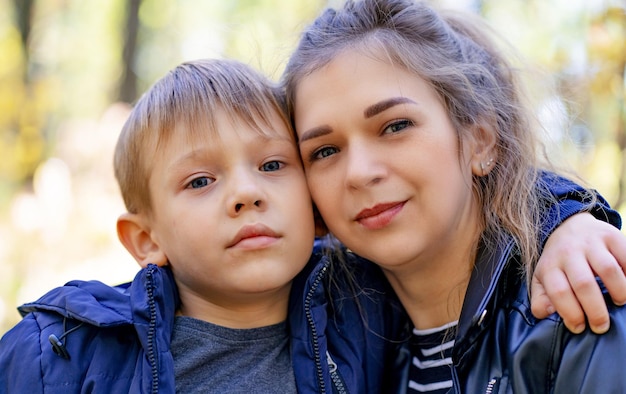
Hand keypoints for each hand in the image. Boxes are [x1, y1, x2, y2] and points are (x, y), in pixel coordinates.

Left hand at [531, 212, 625, 333]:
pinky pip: (625, 255)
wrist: (568, 227)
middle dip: (595, 310)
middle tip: (602, 326)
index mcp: (550, 265)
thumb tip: (545, 314)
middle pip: (584, 284)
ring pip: (608, 269)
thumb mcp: (542, 278)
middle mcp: (569, 252)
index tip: (578, 328)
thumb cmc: (558, 262)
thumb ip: (540, 298)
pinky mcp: (610, 235)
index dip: (570, 313)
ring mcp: (590, 242)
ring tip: (619, 302)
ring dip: (618, 291)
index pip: (559, 292)